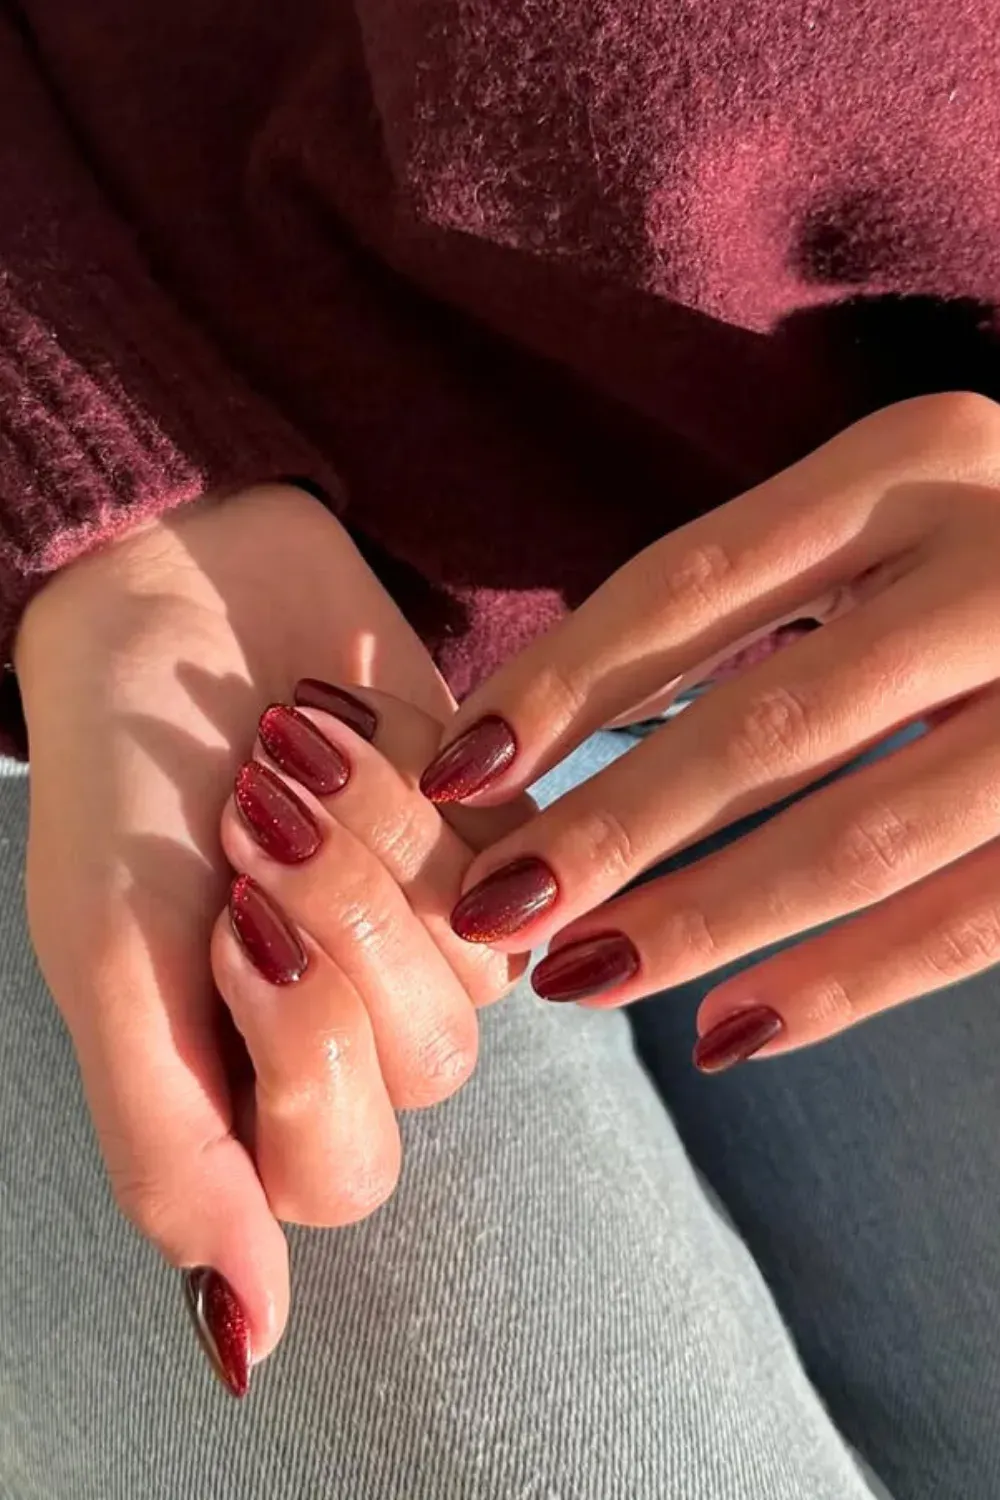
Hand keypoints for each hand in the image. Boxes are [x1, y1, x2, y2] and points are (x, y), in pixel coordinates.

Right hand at [15, 483, 518, 1393]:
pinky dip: (419, 778)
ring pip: (480, 959)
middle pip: (427, 1064)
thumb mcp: (109, 961)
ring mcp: (432, 941)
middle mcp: (352, 1034)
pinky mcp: (494, 847)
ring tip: (286, 748)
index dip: (297, 1046)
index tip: (224, 923)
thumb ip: (168, 1147)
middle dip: (339, 915)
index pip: (336, 1170)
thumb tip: (242, 1341)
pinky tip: (346, 726)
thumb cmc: (125, 775)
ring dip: (373, 832)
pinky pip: (515, 855)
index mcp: (248, 1088)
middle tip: (250, 810)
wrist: (182, 595)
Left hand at [420, 393, 999, 1070]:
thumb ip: (761, 593)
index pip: (694, 582)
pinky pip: (969, 924)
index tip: (455, 774)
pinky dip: (841, 985)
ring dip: (701, 921)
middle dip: (613, 828)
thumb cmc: (984, 557)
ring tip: (575, 976)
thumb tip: (543, 732)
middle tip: (491, 911)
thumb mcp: (890, 515)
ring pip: (861, 836)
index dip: (562, 684)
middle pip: (768, 720)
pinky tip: (727, 1033)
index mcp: (919, 461)